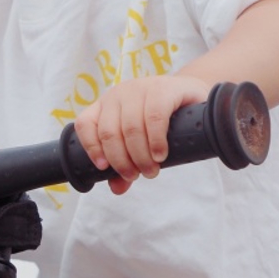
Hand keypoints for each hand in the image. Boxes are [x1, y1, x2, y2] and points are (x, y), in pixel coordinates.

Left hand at [74, 74, 208, 193]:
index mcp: (106, 106)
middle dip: (121, 161)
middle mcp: (119, 94)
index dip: (92, 148)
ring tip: (151, 170)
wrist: (192, 96)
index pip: (86, 124)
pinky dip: (156, 140)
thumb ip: (126, 164)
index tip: (104, 168)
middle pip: (109, 132)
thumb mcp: (141, 142)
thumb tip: (117, 189)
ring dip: (140, 156)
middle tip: (137, 175)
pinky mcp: (163, 89)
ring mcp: (140, 89)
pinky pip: (154, 117)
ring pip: (130, 128)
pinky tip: (160, 154)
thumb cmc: (163, 121)